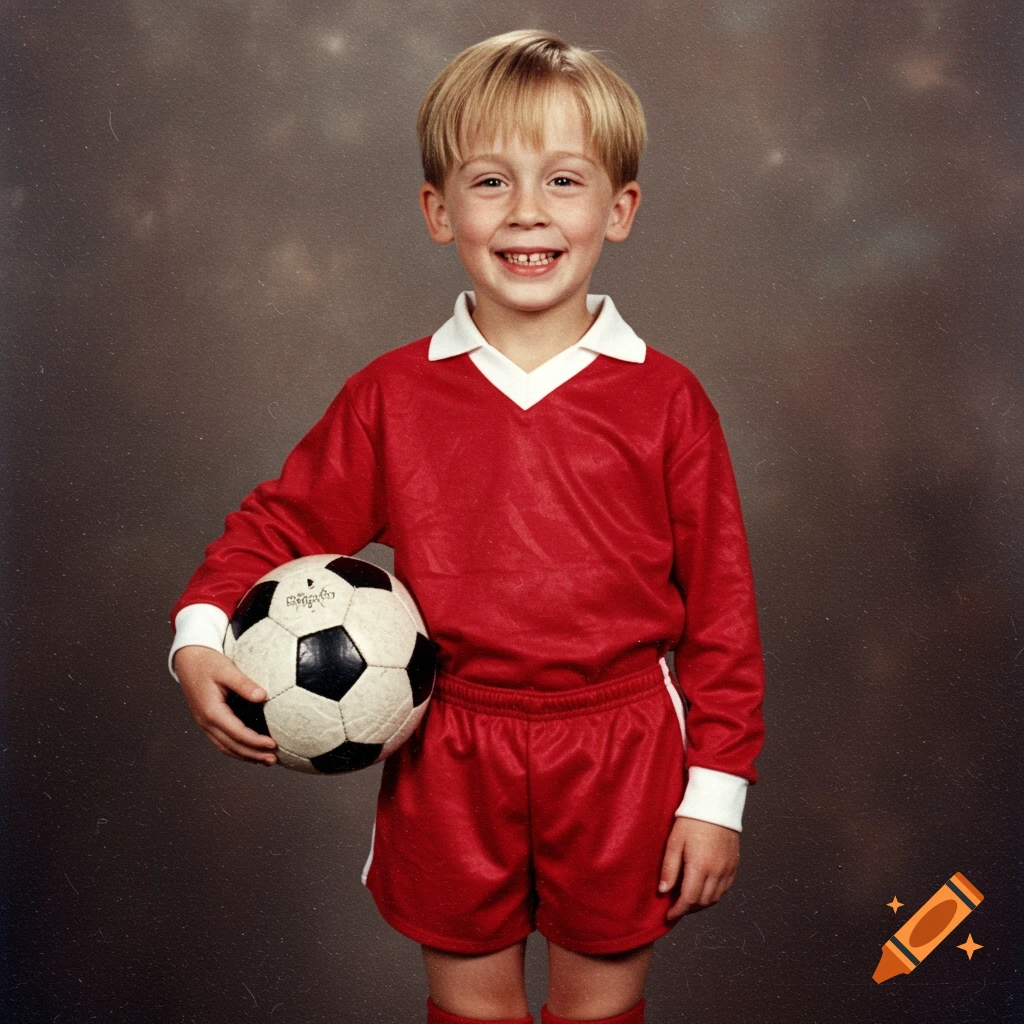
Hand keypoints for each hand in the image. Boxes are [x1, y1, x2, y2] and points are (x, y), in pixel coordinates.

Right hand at [174, 646, 277, 764]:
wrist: (188, 660)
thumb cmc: (208, 663)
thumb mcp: (227, 669)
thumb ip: (244, 684)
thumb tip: (263, 696)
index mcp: (211, 711)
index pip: (237, 733)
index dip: (255, 741)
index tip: (274, 744)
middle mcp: (206, 722)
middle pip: (231, 746)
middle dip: (253, 755)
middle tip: (274, 759)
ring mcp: (204, 724)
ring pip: (225, 747)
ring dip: (245, 756)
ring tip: (266, 760)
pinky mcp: (207, 722)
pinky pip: (222, 741)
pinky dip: (236, 749)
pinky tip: (250, 750)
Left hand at [659, 816, 739, 919]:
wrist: (715, 805)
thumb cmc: (692, 820)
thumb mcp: (674, 842)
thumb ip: (669, 869)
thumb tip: (664, 891)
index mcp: (700, 866)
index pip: (689, 899)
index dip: (678, 911)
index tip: (669, 915)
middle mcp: (717, 871)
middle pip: (702, 902)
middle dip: (688, 909)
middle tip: (676, 906)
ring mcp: (728, 869)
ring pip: (715, 898)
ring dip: (700, 904)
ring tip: (688, 900)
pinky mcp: (734, 865)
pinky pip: (725, 889)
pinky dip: (713, 895)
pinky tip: (703, 890)